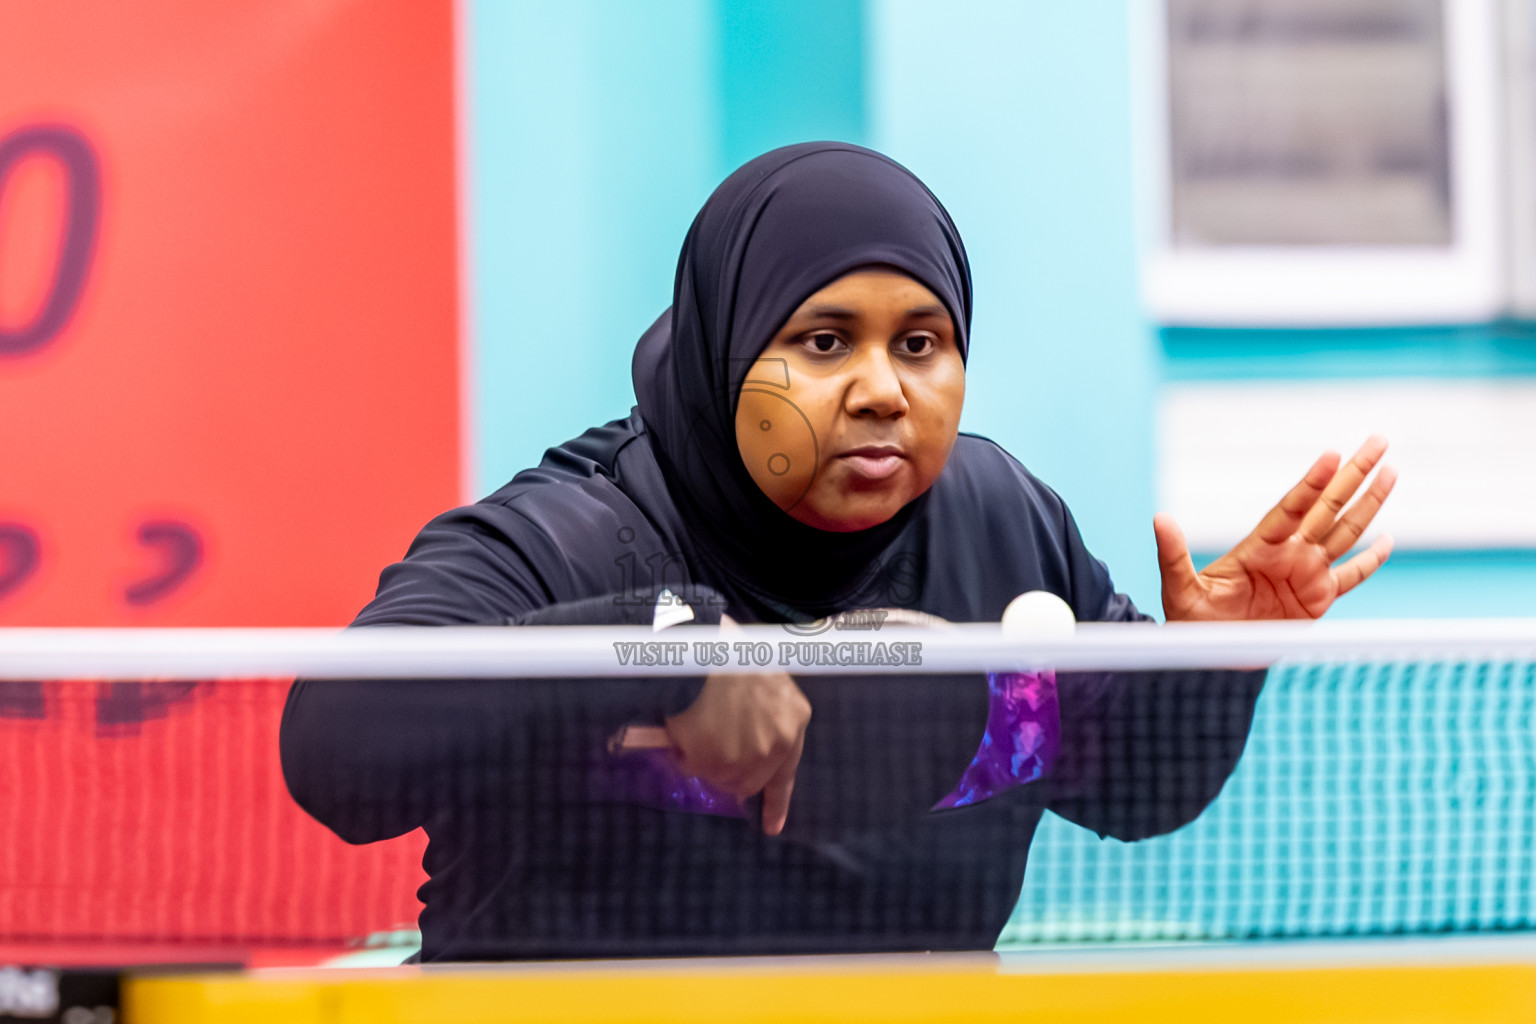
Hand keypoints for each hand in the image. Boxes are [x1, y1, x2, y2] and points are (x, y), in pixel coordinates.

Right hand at [663, 616, 810, 834]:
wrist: (701, 641)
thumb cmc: (727, 650)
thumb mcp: (761, 677)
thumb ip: (763, 715)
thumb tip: (743, 748)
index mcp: (794, 717)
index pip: (787, 771)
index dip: (776, 801)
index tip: (771, 828)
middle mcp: (778, 742)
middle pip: (750, 782)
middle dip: (728, 773)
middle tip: (707, 749)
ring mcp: (749, 755)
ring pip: (720, 778)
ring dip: (703, 761)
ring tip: (691, 728)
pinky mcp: (717, 760)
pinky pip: (694, 768)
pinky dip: (683, 755)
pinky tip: (680, 729)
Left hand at [1155, 435, 1396, 621]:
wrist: (1208, 654)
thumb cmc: (1190, 619)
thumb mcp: (1179, 588)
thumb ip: (1173, 555)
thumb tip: (1159, 518)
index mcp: (1258, 547)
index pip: (1291, 509)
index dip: (1312, 484)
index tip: (1331, 455)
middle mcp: (1287, 554)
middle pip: (1327, 507)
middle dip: (1353, 474)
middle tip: (1377, 441)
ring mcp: (1306, 574)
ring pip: (1345, 533)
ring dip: (1369, 503)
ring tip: (1390, 471)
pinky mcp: (1317, 600)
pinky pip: (1351, 577)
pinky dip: (1370, 560)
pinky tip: (1387, 540)